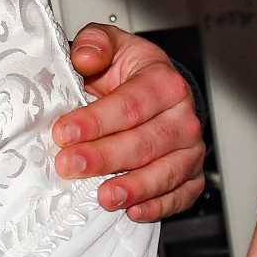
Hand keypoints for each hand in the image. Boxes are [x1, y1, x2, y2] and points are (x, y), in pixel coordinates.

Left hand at [55, 25, 207, 221]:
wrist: (153, 86)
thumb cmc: (127, 69)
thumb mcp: (108, 44)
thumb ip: (94, 43)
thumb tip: (85, 57)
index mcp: (164, 82)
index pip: (130, 105)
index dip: (96, 120)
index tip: (63, 133)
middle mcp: (183, 117)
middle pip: (145, 142)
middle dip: (105, 157)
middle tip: (70, 166)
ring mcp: (191, 149)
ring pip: (166, 172)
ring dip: (133, 188)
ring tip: (104, 197)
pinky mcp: (192, 174)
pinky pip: (182, 195)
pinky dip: (159, 207)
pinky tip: (134, 212)